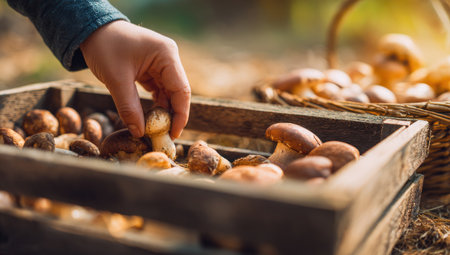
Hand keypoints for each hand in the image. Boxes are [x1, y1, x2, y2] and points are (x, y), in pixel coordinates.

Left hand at [80, 20, 190, 138]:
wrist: (90, 30)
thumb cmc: (104, 47)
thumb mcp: (116, 79)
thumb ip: (129, 107)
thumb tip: (140, 132)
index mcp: (166, 55)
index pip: (181, 90)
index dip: (180, 114)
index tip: (173, 134)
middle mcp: (168, 58)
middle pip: (177, 92)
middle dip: (172, 115)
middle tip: (164, 136)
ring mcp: (162, 63)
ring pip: (169, 93)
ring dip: (163, 111)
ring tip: (156, 130)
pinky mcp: (153, 68)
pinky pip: (158, 90)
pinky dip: (155, 104)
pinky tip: (150, 118)